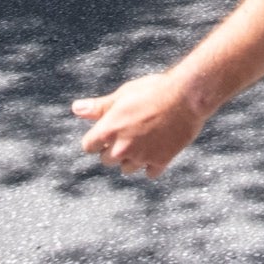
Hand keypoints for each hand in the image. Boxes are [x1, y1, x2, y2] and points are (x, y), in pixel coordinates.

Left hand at [72, 71, 207, 178]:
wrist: (188, 96)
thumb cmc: (153, 90)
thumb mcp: (123, 94)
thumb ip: (99, 107)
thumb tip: (76, 109)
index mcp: (108, 130)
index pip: (89, 146)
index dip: (99, 137)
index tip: (111, 129)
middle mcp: (121, 148)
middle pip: (107, 159)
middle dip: (115, 148)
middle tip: (132, 131)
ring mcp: (141, 156)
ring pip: (127, 168)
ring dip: (133, 158)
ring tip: (146, 140)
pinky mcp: (161, 161)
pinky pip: (150, 173)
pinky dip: (153, 164)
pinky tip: (159, 148)